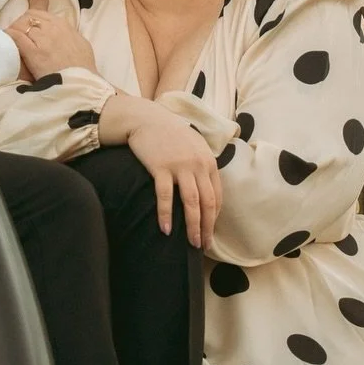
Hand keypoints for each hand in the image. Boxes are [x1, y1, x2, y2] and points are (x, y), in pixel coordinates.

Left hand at [4, 0, 96, 76]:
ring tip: (11, 38)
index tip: (27, 18)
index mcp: (64, 25)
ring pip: (23, 24)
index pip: (43, 13)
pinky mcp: (33, 52)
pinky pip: (17, 37)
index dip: (33, 17)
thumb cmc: (83, 68)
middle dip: (23, 22)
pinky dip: (9, 36)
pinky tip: (5, 37)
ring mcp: (42, 39)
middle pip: (31, 16)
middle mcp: (53, 27)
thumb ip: (71, 36)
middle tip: (18, 31)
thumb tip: (65, 33)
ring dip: (16, 30)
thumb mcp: (82, 45)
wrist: (80, 83)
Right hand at [100, 95, 221, 247]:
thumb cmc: (170, 134)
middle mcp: (198, 164)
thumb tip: (206, 190)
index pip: (217, 196)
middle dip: (207, 227)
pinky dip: (166, 214)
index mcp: (209, 161)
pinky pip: (165, 197)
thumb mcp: (194, 146)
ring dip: (192, 226)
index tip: (210, 232)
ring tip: (191, 243)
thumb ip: (202, 166)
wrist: (146, 119)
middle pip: (207, 202)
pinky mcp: (161, 168)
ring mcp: (180, 166)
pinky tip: (166, 229)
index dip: (214, 218)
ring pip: (191, 203)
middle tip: (203, 245)